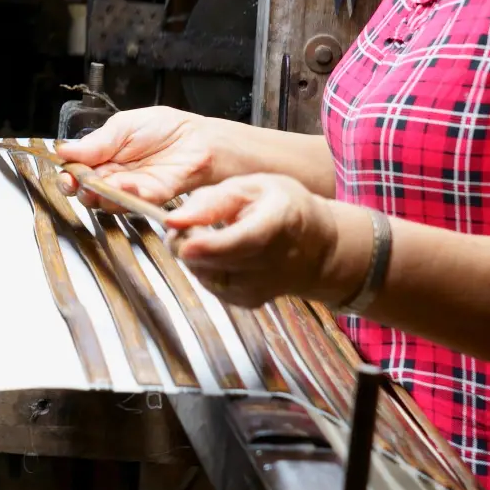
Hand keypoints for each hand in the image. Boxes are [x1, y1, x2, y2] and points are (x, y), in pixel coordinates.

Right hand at [54, 107, 231, 208]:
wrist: (198, 138)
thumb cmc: (165, 128)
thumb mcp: (124, 125)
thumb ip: (97, 142)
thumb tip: (65, 150)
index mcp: (103, 157)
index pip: (77, 172)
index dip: (68, 176)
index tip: (66, 174)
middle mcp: (113, 177)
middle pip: (86, 191)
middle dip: (80, 189)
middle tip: (79, 182)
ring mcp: (131, 190)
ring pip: (106, 202)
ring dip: (101, 194)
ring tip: (101, 183)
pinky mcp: (151, 198)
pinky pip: (134, 201)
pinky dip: (128, 195)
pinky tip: (126, 184)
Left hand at [163, 175, 348, 309]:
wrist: (316, 246)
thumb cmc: (280, 207)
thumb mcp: (250, 187)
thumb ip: (211, 201)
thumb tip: (174, 220)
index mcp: (279, 222)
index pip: (245, 240)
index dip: (212, 246)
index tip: (185, 244)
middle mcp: (275, 261)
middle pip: (217, 263)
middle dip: (188, 244)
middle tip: (183, 225)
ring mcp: (263, 287)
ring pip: (208, 277)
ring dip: (195, 258)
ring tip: (202, 236)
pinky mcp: (251, 301)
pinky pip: (212, 287)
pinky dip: (205, 270)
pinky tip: (217, 255)